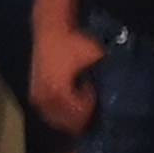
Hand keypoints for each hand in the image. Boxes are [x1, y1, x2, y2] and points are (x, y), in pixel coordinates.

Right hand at [30, 17, 103, 136]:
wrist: (51, 29)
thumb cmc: (74, 42)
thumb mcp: (96, 57)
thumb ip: (106, 76)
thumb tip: (118, 91)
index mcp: (59, 92)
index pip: (79, 115)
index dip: (90, 104)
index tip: (92, 89)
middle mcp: (45, 99)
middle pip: (68, 123)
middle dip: (82, 113)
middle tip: (88, 96)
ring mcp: (38, 98)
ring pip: (58, 121)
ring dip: (71, 114)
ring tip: (78, 95)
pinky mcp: (35, 95)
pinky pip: (50, 114)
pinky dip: (61, 111)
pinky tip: (68, 94)